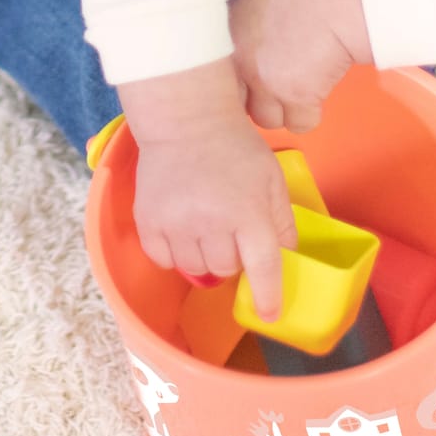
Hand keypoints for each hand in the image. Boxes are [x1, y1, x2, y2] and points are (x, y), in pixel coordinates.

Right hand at [118, 59, 297, 317]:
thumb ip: (282, 219)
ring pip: (194, 269)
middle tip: (231, 232)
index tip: (270, 315)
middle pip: (225, 270)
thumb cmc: (235, 147)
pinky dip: (174, 253)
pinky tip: (181, 230)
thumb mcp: (271, 177)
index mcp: (249, 213)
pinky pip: (163, 259)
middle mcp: (212, 223)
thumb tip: (286, 254)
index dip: (268, 296)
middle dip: (233, 258)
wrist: (185, 120)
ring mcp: (176, 224)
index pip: (262, 268)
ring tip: (205, 228)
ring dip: (204, 256)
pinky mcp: (149, 221)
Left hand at [228, 0, 372, 133]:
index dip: (237, 81)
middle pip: (238, 104)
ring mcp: (266, 84)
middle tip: (277, 81)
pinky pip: (300, 123)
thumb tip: (246, 45)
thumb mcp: (256, 0)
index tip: (251, 77)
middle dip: (256, 98)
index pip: (216, 79)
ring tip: (300, 83)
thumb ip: (243, 28)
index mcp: (226, 36)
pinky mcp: (296, 99)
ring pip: (267, 119)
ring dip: (283, 108)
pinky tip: (318, 88)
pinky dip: (310, 112)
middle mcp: (240, 63)